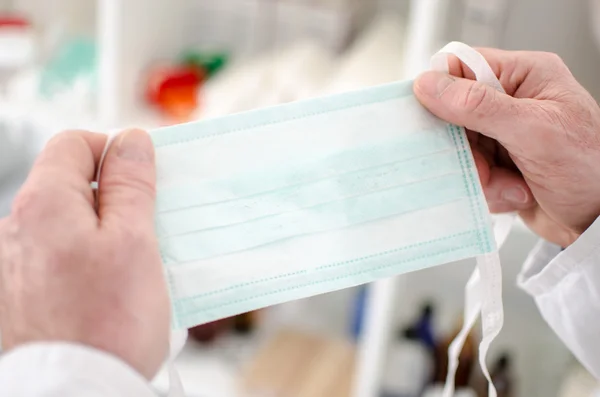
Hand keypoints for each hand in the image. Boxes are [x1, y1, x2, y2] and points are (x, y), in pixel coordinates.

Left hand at [0, 129, 168, 378]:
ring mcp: (12, 265)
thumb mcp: (134, 242)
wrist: (74, 394)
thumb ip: (130, 184)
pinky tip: (108, 292)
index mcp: (43, 205)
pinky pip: (57, 258)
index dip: (114, 151)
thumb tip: (131, 141)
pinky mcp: (18, 296)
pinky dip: (85, 262)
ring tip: (133, 270)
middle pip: (70, 186)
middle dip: (113, 197)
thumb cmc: (107, 325)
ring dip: (102, 233)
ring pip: (67, 225)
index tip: (145, 177)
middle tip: (150, 228)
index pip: (74, 143)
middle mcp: (14, 229)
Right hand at [414, 49, 599, 246]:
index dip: (441, 91)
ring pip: (459, 150)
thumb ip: (479, 106)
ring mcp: (504, 135)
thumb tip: (428, 85)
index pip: (463, 68)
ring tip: (510, 184)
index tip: (433, 119)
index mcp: (524, 76)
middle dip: (464, 148)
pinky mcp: (499, 165)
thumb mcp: (532, 131)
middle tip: (481, 165)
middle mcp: (512, 102)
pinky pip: (470, 173)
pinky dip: (488, 189)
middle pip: (453, 115)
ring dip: (479, 174)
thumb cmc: (590, 168)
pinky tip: (516, 193)